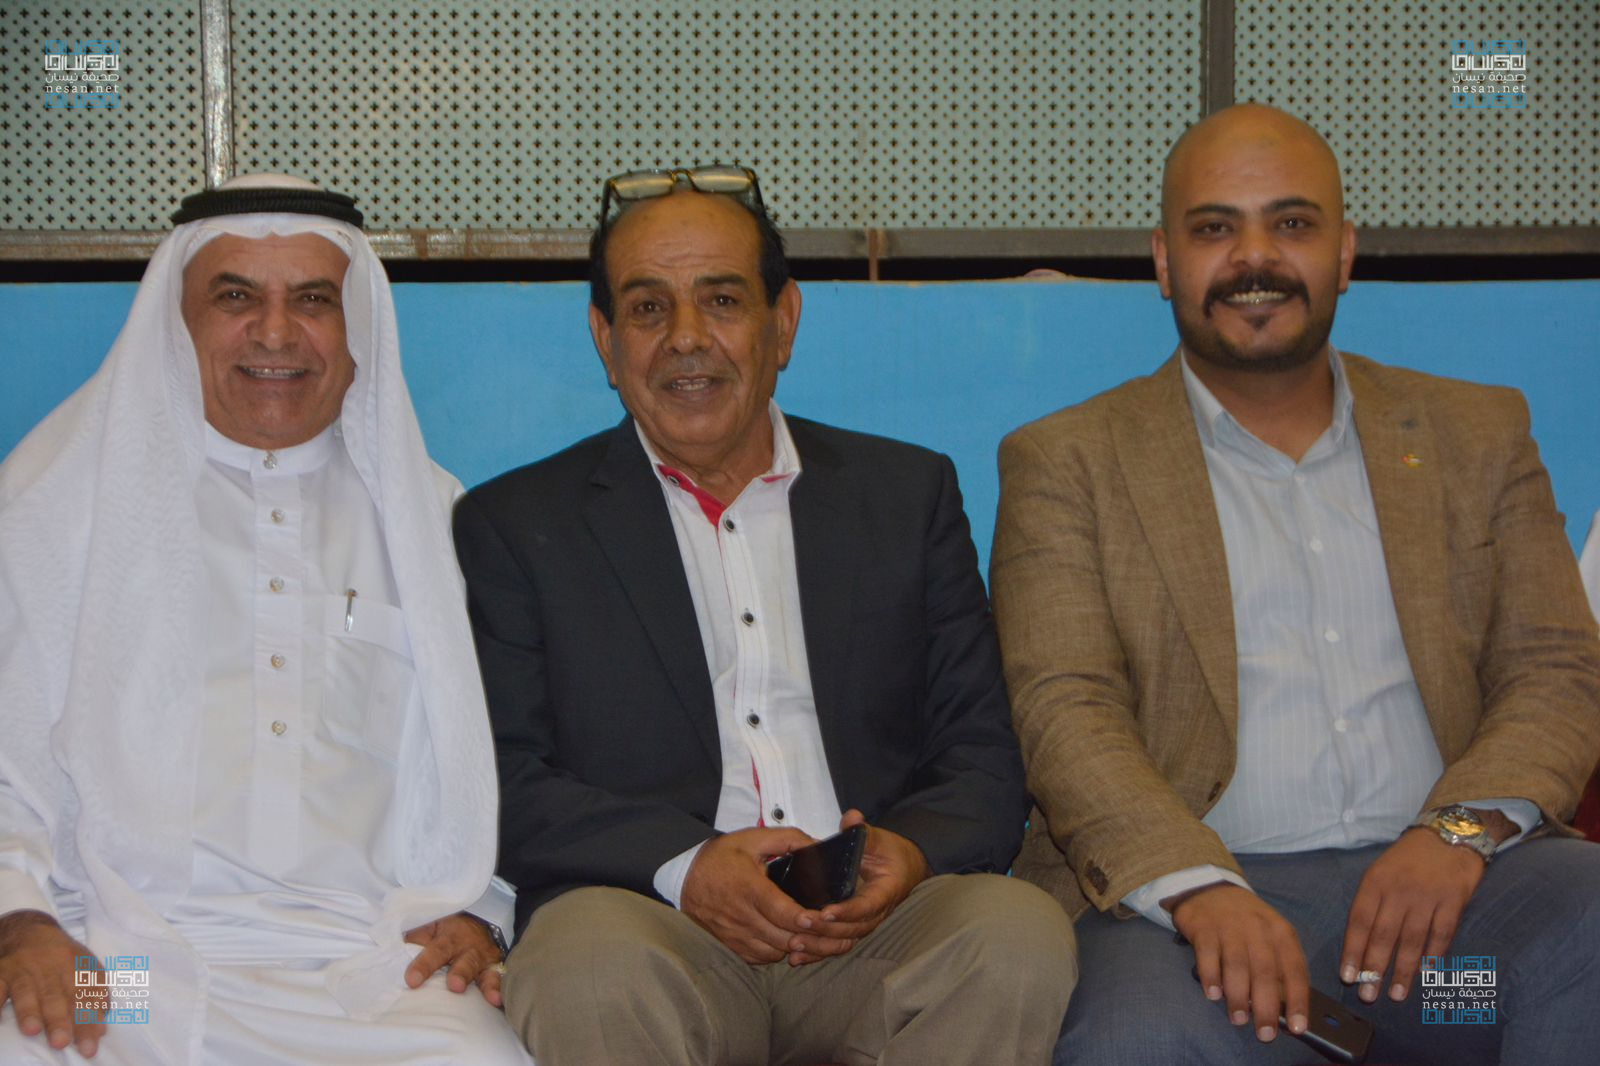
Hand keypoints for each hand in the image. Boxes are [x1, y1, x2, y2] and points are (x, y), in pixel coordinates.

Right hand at [0, 909, 105, 1057]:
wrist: (28, 929)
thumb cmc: (61, 957)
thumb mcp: (85, 967)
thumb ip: (95, 996)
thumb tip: (102, 1030)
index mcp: (76, 966)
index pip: (84, 997)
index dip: (88, 1021)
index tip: (89, 1047)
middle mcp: (50, 966)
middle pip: (56, 995)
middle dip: (59, 1019)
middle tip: (61, 1042)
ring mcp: (23, 968)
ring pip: (27, 991)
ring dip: (29, 1011)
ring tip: (32, 1031)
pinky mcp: (1, 971)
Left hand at [403, 913, 505, 1006]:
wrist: (479, 920)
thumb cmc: (446, 929)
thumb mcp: (430, 926)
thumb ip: (414, 940)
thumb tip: (391, 953)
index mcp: (449, 936)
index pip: (436, 950)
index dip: (425, 965)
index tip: (412, 980)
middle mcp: (470, 948)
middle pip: (465, 961)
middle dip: (461, 973)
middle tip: (455, 986)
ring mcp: (485, 960)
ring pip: (487, 972)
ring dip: (488, 985)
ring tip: (490, 999)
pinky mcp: (497, 969)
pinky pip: (501, 979)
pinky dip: (501, 989)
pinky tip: (501, 1001)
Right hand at [680, 827, 819, 964]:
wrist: (685, 879)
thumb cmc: (721, 858)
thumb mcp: (752, 838)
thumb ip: (788, 839)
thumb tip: (817, 847)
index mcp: (748, 887)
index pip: (781, 911)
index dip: (805, 919)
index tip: (822, 917)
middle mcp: (741, 916)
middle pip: (784, 937)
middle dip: (811, 937)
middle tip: (830, 929)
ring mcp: (736, 934)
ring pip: (776, 952)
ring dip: (796, 946)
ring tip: (812, 935)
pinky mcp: (732, 946)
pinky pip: (762, 958)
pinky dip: (778, 952)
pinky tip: (788, 940)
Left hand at [788, 810, 929, 963]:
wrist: (903, 869)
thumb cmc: (890, 854)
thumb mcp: (879, 839)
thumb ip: (863, 832)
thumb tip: (851, 818)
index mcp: (884, 892)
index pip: (866, 906)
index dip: (847, 911)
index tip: (825, 912)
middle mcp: (875, 914)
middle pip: (852, 929)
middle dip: (826, 930)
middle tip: (801, 924)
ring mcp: (863, 924)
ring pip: (842, 942)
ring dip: (818, 947)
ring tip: (794, 944)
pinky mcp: (851, 929)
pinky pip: (835, 946)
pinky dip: (816, 954)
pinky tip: (795, 957)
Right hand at [1170, 883, 1308, 1042]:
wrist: (1209, 888)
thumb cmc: (1246, 922)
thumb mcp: (1270, 936)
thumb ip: (1278, 967)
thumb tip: (1284, 1010)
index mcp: (1281, 932)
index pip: (1295, 969)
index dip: (1298, 1000)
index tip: (1299, 1027)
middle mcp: (1258, 928)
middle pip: (1266, 972)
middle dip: (1267, 1007)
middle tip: (1265, 1033)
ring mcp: (1229, 927)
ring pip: (1237, 966)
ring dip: (1238, 997)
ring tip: (1239, 1019)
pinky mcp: (1203, 927)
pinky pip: (1207, 956)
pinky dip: (1211, 977)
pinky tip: (1213, 995)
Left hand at [1339, 827, 1486, 1003]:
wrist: (1448, 834)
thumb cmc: (1408, 858)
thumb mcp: (1380, 871)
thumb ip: (1371, 903)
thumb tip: (1358, 944)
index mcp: (1375, 882)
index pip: (1359, 921)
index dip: (1353, 950)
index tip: (1347, 976)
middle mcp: (1399, 890)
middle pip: (1383, 935)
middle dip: (1374, 968)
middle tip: (1368, 995)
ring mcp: (1427, 896)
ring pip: (1412, 939)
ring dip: (1403, 970)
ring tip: (1396, 994)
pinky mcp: (1454, 901)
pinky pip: (1441, 934)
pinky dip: (1433, 955)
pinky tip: (1426, 973)